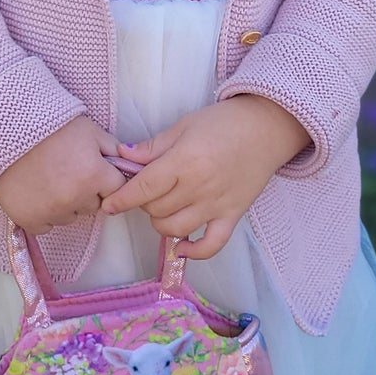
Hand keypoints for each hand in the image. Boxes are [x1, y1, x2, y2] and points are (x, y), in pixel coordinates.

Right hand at [0, 116, 127, 236]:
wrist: (4, 129)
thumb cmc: (50, 126)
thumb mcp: (88, 129)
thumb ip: (112, 148)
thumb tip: (129, 163)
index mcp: (94, 175)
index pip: (117, 190)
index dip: (105, 179)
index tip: (93, 170)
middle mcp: (75, 198)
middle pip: (93, 206)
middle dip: (86, 192)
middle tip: (67, 171)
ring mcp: (51, 211)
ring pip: (70, 217)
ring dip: (65, 204)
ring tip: (48, 179)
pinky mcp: (29, 220)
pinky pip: (46, 226)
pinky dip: (43, 214)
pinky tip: (35, 193)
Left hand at [100, 96, 310, 259]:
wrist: (266, 128)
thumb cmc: (223, 122)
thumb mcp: (183, 126)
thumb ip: (153, 147)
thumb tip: (122, 157)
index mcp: (184, 161)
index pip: (145, 187)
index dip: (122, 198)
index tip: (109, 205)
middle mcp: (199, 187)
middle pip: (157, 209)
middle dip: (144, 203)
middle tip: (148, 191)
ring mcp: (217, 204)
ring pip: (176, 229)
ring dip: (161, 223)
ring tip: (163, 209)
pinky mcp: (233, 215)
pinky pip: (212, 244)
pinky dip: (195, 251)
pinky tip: (182, 247)